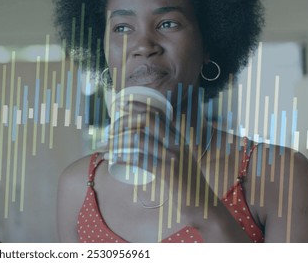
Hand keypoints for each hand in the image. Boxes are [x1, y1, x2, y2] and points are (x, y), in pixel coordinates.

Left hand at [106, 97, 250, 241]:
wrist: (202, 203)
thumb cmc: (187, 183)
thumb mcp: (180, 158)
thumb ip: (167, 146)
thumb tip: (142, 139)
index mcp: (178, 136)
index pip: (158, 112)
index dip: (138, 105)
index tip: (121, 104)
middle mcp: (176, 142)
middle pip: (146, 119)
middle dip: (124, 122)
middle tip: (110, 131)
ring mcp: (172, 155)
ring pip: (139, 139)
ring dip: (117, 142)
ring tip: (105, 148)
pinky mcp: (167, 171)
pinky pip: (139, 159)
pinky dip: (122, 157)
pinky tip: (113, 159)